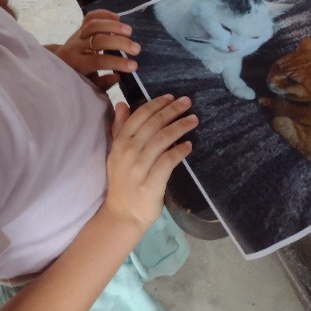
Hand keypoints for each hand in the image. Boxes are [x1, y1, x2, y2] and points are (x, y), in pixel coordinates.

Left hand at [48, 10, 139, 90]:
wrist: (59, 64)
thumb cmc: (77, 77)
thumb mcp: (88, 86)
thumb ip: (102, 83)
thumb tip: (117, 76)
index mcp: (77, 64)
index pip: (98, 61)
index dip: (117, 63)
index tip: (134, 66)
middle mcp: (75, 47)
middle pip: (98, 40)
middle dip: (119, 43)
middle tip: (137, 49)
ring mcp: (77, 34)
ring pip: (94, 25)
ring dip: (113, 26)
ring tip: (130, 31)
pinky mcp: (80, 26)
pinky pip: (90, 16)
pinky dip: (104, 14)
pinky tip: (118, 18)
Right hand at [103, 95, 197, 228]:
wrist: (123, 214)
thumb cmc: (122, 181)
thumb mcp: (116, 153)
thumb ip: (119, 128)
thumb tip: (121, 104)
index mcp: (119, 142)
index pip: (140, 116)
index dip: (157, 104)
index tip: (172, 97)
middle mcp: (128, 152)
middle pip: (154, 124)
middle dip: (172, 110)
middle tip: (188, 102)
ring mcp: (139, 168)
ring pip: (163, 139)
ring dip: (180, 126)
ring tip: (193, 120)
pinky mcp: (150, 183)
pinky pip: (169, 161)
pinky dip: (180, 150)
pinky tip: (189, 145)